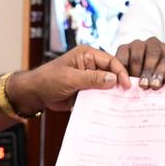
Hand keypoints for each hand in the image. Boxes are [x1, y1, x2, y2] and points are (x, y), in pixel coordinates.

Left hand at [11, 46, 130, 112]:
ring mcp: (89, 78)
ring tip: (123, 106)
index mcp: (87, 55)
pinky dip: (104, 102)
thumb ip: (92, 78)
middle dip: (119, 85)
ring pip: (107, 86)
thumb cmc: (49, 79)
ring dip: (112, 95)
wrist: (35, 93)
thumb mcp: (71, 78)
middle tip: (129, 97)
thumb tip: (113, 79)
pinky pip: (99, 96)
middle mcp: (91, 65)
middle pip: (111, 74)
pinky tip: (111, 111)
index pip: (110, 61)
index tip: (127, 86)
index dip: (121, 72)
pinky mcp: (87, 90)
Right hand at [115, 37, 164, 88]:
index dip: (161, 72)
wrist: (139, 77)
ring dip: (136, 72)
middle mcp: (154, 43)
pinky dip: (122, 70)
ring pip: (137, 56)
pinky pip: (122, 58)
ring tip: (134, 84)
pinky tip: (123, 80)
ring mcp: (138, 44)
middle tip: (144, 85)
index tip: (155, 85)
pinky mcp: (123, 48)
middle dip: (148, 71)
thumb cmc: (155, 80)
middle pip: (152, 54)